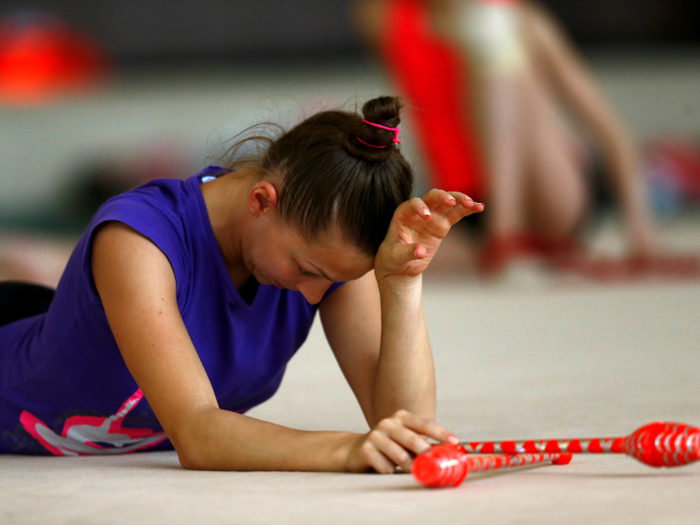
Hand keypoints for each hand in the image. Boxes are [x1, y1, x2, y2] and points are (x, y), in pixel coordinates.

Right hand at [344, 410, 459, 473]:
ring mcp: (376, 435)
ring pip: (400, 456)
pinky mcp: (366, 449)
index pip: (424, 423)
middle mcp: (388, 423)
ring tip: (409, 469)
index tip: (455, 442)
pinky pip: (385, 467)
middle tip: (434, 463)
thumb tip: (447, 454)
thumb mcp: (405, 441)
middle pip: (412, 439)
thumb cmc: (389, 446)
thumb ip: (422, 444)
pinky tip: (384, 466)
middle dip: (425, 453)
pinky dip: (389, 471)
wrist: (356, 450)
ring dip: (408, 467)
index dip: (441, 433)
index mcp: (401, 417)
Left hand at [374, 189, 483, 282]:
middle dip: (442, 197)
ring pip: (447, 202)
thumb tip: (421, 251)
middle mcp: (418, 211)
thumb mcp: (395, 257)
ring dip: (459, 199)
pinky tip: (480, 207)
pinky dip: (467, 210)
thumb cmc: (392, 259)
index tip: (427, 216)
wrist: (400, 265)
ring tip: (472, 203)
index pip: (412, 204)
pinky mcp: (442, 225)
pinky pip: (456, 214)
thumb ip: (407, 252)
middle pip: (432, 197)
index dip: (419, 207)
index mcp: (403, 214)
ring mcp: (432, 216)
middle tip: (452, 202)